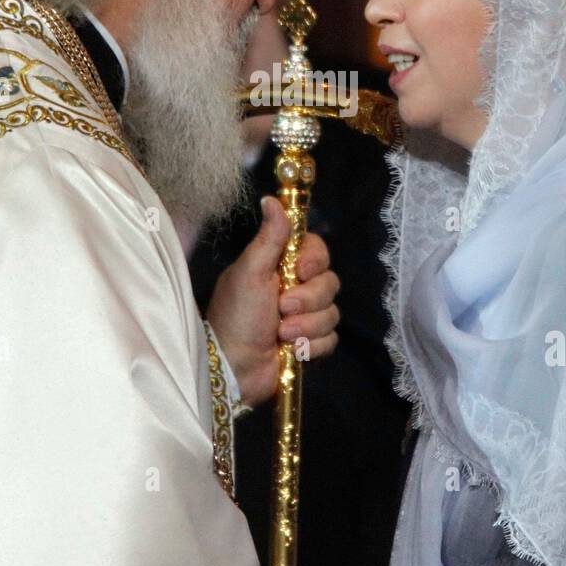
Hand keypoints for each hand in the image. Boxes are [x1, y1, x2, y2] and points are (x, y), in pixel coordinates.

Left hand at [205, 196, 339, 407]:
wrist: (233, 367)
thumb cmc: (236, 315)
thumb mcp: (250, 271)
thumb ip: (269, 236)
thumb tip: (270, 198)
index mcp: (280, 266)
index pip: (317, 250)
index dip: (314, 260)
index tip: (299, 269)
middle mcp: (295, 288)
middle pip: (329, 282)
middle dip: (307, 299)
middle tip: (282, 308)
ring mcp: (304, 317)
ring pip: (332, 312)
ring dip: (306, 326)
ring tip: (280, 334)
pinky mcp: (310, 343)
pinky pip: (330, 339)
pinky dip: (311, 346)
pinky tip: (291, 350)